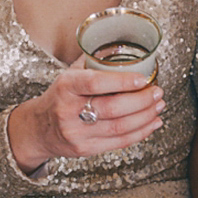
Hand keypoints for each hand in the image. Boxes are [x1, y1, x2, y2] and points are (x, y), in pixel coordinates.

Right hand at [8, 60, 164, 172]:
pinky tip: (152, 123)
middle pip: (113, 108)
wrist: (39, 128)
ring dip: (146, 116)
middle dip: (142, 100)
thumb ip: (93, 63)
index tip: (143, 78)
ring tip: (158, 105)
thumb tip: (124, 48)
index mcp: (66, 87)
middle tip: (157, 91)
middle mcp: (70, 111)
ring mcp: (78, 133)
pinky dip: (141, 132)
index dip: (123, 81)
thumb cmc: (61, 96)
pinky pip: (119, 143)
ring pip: (120, 127)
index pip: (96, 83)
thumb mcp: (69, 75)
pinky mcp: (86, 149)